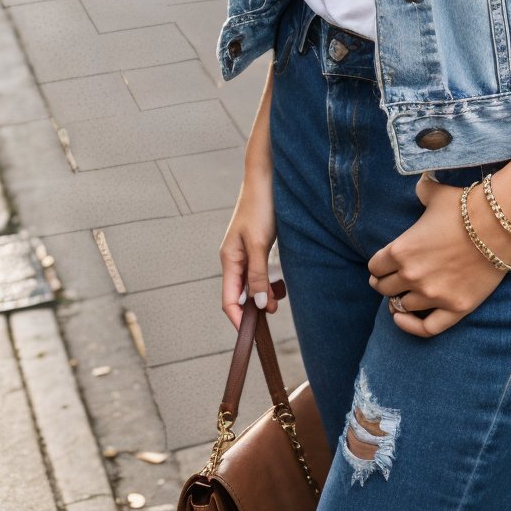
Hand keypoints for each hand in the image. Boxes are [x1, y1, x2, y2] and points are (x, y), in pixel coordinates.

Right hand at [220, 164, 281, 330]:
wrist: (267, 177)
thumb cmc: (260, 207)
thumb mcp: (260, 243)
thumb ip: (258, 275)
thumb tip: (259, 305)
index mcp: (229, 259)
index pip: (228, 299)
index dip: (238, 318)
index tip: (252, 333)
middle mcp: (234, 258)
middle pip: (240, 293)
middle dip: (254, 307)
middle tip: (275, 312)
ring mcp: (245, 251)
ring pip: (252, 283)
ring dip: (264, 294)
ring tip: (280, 298)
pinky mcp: (257, 244)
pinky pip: (260, 271)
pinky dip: (269, 280)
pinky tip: (281, 282)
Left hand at [366, 175, 510, 337]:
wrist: (499, 223)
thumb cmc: (466, 205)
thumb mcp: (435, 194)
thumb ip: (421, 191)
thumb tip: (420, 185)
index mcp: (401, 249)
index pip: (375, 266)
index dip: (377, 265)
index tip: (381, 265)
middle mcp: (412, 276)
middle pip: (385, 288)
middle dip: (385, 283)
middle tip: (389, 280)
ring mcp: (434, 295)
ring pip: (403, 306)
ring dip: (400, 300)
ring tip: (401, 296)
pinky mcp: (455, 308)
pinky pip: (425, 328)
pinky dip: (410, 327)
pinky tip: (402, 320)